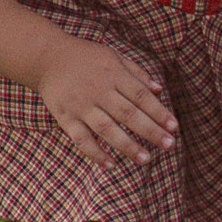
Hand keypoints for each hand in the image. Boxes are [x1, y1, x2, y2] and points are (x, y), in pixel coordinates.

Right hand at [38, 40, 179, 165]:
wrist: (47, 57)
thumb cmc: (86, 57)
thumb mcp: (114, 56)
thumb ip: (137, 73)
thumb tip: (159, 90)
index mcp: (114, 74)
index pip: (141, 96)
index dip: (158, 112)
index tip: (174, 127)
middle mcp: (99, 91)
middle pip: (128, 114)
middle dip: (150, 131)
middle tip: (168, 145)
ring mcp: (81, 106)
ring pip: (107, 129)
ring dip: (127, 146)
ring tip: (145, 160)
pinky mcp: (65, 118)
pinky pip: (81, 139)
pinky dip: (95, 153)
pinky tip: (110, 165)